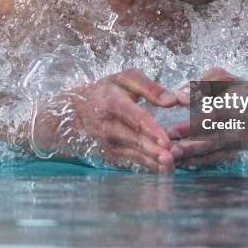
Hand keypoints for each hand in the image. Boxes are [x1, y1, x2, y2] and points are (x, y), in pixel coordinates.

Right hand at [32, 69, 177, 171]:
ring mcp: (110, 142)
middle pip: (135, 139)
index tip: (166, 139)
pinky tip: (163, 169)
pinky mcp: (112, 151)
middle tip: (172, 157)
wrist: (75, 108)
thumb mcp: (126, 78)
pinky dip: (148, 165)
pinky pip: (133, 159)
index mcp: (114, 103)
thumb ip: (150, 88)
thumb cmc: (107, 89)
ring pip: (135, 153)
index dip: (151, 130)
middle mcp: (110, 126)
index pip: (135, 118)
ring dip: (153, 160)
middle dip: (154, 150)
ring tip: (170, 166)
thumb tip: (172, 100)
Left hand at [167, 66, 247, 168]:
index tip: (170, 131)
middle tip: (169, 151)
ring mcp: (240, 143)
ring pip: (214, 153)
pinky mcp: (237, 152)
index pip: (212, 118)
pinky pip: (216, 160)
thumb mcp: (221, 77)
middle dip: (189, 147)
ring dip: (192, 158)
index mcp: (236, 107)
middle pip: (213, 141)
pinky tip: (182, 162)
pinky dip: (199, 162)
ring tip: (171, 158)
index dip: (190, 126)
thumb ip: (201, 84)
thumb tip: (179, 97)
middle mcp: (241, 127)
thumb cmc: (237, 89)